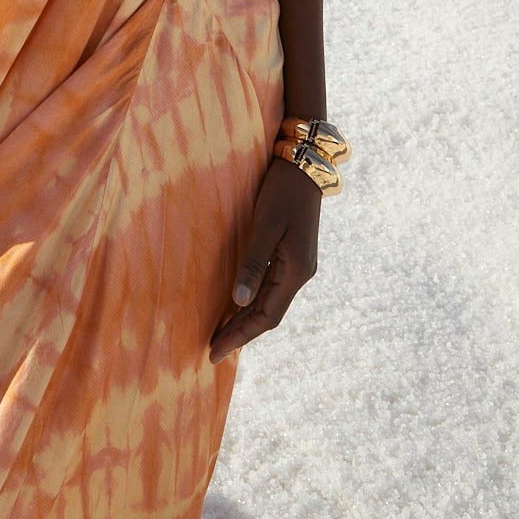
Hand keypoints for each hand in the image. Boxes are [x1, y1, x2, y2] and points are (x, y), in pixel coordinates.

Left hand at [209, 156, 319, 362]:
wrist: (305, 166)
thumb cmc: (282, 192)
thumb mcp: (265, 225)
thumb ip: (253, 263)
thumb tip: (238, 301)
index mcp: (296, 271)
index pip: (266, 316)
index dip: (240, 335)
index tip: (215, 351)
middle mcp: (300, 274)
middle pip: (269, 315)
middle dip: (241, 333)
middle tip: (213, 350)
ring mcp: (298, 266)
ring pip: (270, 303)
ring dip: (247, 321)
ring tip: (222, 335)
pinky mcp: (292, 256)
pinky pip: (271, 289)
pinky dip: (253, 302)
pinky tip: (239, 305)